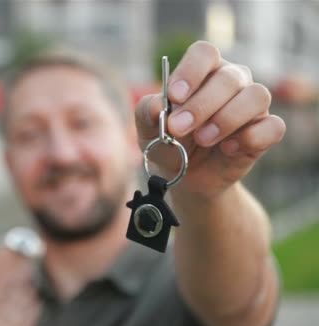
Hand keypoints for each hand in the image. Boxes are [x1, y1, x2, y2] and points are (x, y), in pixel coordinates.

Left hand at [135, 41, 285, 198]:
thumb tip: (160, 103)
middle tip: (178, 128)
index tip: (174, 96)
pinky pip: (273, 126)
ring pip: (256, 96)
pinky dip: (250, 138)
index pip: (204, 53)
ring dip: (226, 119)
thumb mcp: (149, 128)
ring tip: (202, 139)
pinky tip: (228, 149)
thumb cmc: (167, 141)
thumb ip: (149, 111)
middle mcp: (232, 80)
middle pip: (228, 77)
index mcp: (203, 71)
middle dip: (201, 106)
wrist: (184, 176)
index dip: (190, 71)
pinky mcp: (266, 130)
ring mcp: (252, 104)